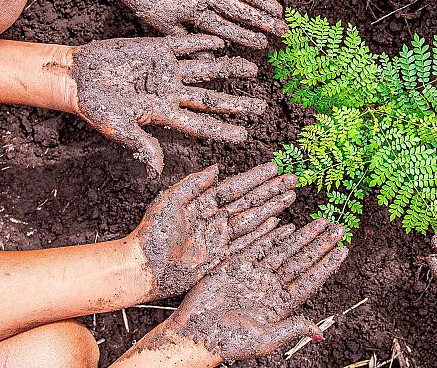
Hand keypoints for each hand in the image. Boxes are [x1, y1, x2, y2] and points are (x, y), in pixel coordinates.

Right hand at [70, 36, 265, 172]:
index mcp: (163, 114)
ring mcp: (166, 70)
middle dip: (236, 103)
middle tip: (262, 106)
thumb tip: (158, 169)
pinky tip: (222, 43)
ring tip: (252, 68)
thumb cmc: (94, 107)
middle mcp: (170, 93)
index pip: (199, 124)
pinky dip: (202, 43)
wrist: (76, 77)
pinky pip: (185, 45)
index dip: (222, 130)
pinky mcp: (157, 48)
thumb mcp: (118, 128)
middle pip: (210, 99)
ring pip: (205, 70)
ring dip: (227, 68)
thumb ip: (140, 144)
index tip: (245, 136)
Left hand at [101, 0, 288, 47]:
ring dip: (238, 35)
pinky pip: (184, 36)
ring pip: (217, 24)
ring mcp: (182, 7)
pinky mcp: (161, 18)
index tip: (279, 9)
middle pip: (235, 10)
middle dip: (259, 21)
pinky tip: (216, 55)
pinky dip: (199, 45)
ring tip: (260, 45)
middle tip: (281, 33)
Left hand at [130, 161, 299, 300]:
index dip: (255, 177)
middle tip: (292, 179)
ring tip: (290, 196)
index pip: (235, 187)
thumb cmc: (151, 233)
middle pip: (249, 202)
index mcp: (203, 203)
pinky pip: (246, 243)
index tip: (274, 167)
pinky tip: (277, 223)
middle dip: (271, 191)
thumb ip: (193, 183)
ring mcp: (219, 238)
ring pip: (252, 219)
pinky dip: (263, 233)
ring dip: (272, 208)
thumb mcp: (170, 201)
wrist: (144, 267)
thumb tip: (216, 168)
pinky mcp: (220, 256)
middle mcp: (214, 219)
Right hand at [161, 218, 349, 359]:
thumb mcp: (265, 339)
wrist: (196, 334)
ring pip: (283, 250)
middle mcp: (271, 287)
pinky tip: (286, 226)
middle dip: (320, 244)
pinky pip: (257, 246)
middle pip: (301, 261)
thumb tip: (319, 332)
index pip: (310, 280)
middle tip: (338, 228)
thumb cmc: (229, 343)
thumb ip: (292, 328)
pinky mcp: (236, 266)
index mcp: (281, 305)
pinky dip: (271, 235)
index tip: (343, 250)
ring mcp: (254, 275)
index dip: (326, 265)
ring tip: (320, 222)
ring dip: (302, 236)